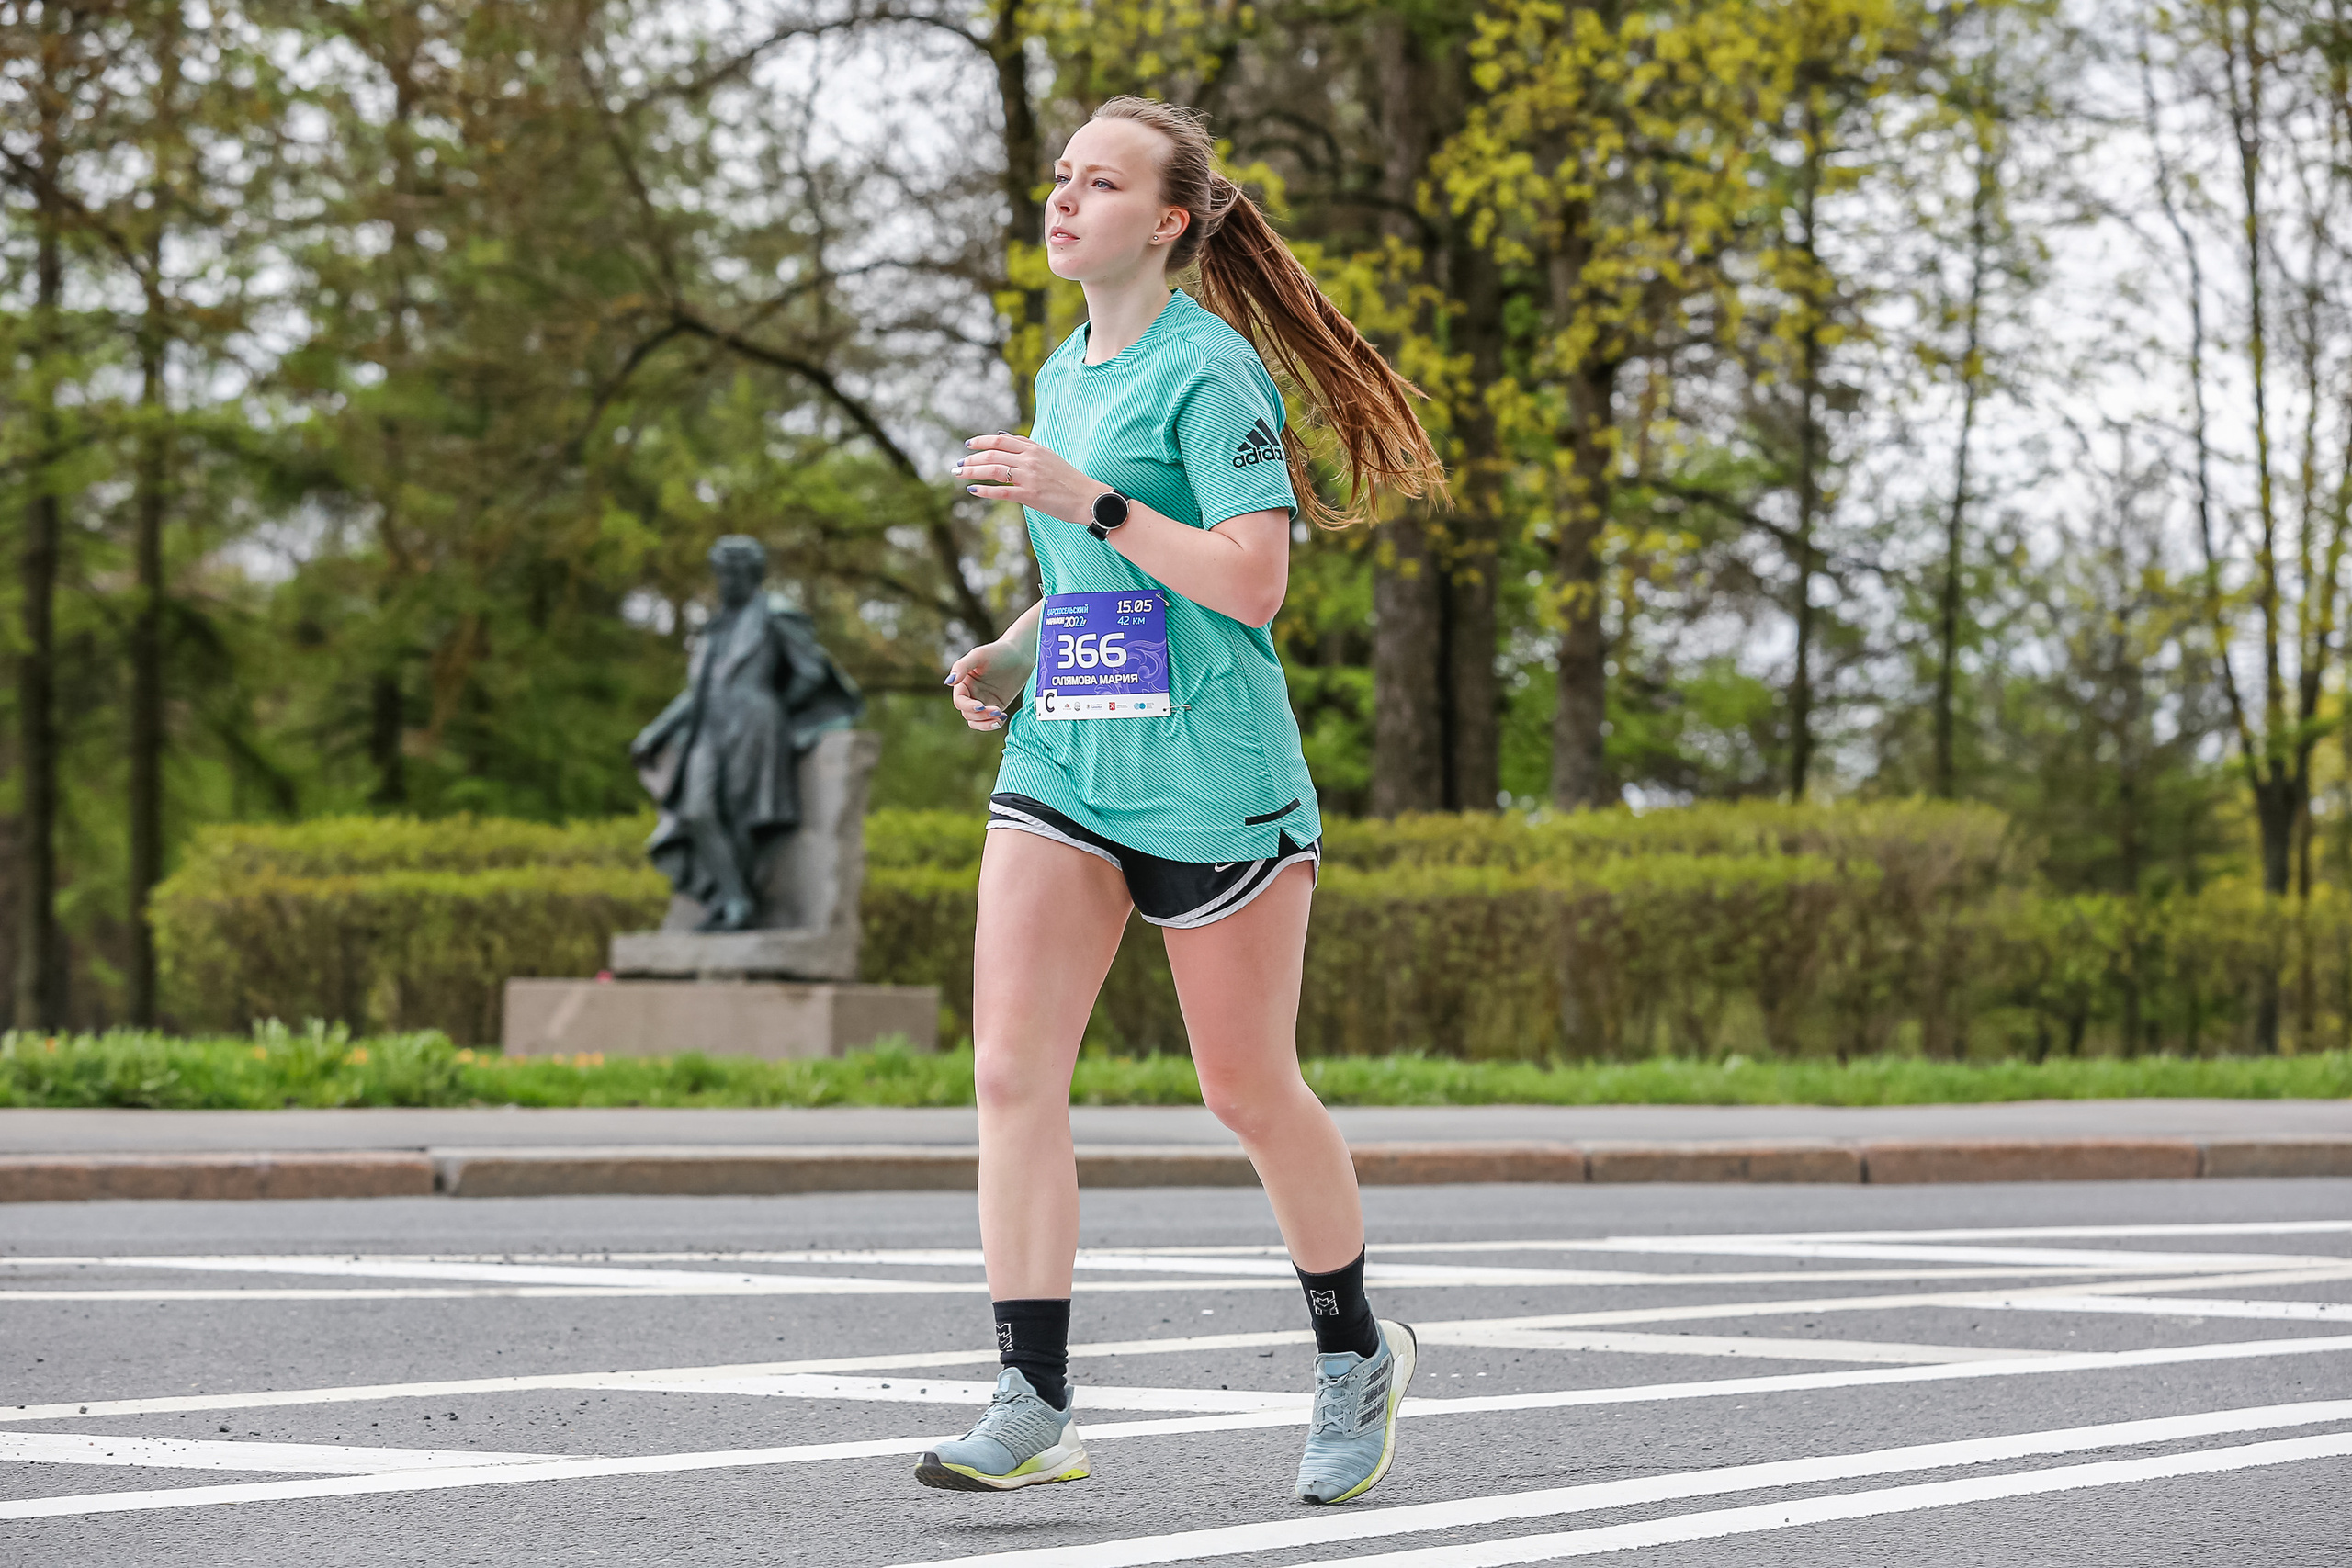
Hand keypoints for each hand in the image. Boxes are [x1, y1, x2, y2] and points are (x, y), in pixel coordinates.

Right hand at [945, 639, 1033, 731]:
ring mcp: (983, 701)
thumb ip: (961, 667)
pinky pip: (989, 720)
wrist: (1021, 654)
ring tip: (999, 717)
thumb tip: (948, 682)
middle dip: (980, 715)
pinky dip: (993, 723)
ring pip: (976, 721)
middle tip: (996, 710)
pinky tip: (1003, 717)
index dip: (968, 706)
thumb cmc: (998, 652)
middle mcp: (971, 693)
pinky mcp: (996, 706)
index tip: (981, 706)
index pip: (960, 700)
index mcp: (964, 682)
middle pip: (967, 713)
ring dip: (985, 723)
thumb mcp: (979, 656)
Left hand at [954, 432, 1100, 525]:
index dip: (981, 441)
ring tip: (959, 474)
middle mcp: (1029, 460)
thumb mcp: (1048, 456)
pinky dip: (985, 490)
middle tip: (958, 464)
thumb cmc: (1069, 480)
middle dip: (971, 459)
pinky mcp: (1030, 495)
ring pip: (993, 470)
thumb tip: (1002, 436)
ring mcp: (1029, 477)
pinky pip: (1002, 491)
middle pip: (993, 453)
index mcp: (1034, 449)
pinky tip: (973, 490)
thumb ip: (1026, 446)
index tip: (968, 445)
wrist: (1088, 498)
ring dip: (972, 471)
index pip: (1000, 440)